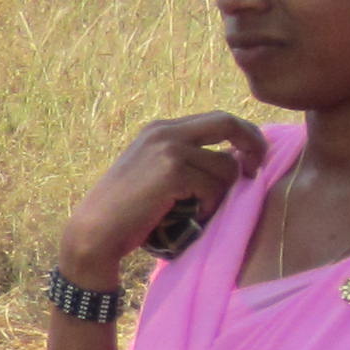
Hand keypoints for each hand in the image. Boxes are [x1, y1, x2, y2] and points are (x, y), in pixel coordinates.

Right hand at [64, 111, 264, 286]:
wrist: (95, 231)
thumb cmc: (125, 211)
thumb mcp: (154, 172)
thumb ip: (186, 158)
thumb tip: (237, 156)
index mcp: (160, 130)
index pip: (217, 119)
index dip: (243, 135)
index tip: (251, 159)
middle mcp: (165, 132)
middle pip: (227, 123)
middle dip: (252, 144)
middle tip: (254, 171)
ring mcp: (168, 150)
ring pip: (225, 165)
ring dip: (221, 192)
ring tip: (200, 209)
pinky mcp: (172, 171)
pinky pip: (213, 186)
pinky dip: (210, 205)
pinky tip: (192, 216)